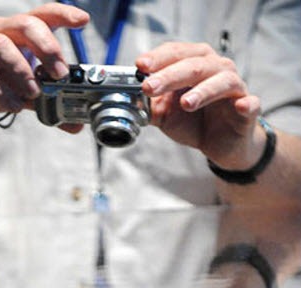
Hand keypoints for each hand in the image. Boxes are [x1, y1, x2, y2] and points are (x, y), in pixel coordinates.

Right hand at [0, 3, 88, 123]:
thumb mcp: (24, 94)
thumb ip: (49, 105)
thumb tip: (77, 125)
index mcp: (18, 32)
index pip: (43, 14)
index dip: (63, 14)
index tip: (82, 21)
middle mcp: (0, 32)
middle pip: (25, 25)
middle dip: (46, 47)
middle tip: (59, 73)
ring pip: (1, 46)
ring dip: (22, 70)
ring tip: (34, 93)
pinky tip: (13, 106)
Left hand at [136, 42, 264, 170]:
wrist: (221, 145)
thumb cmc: (194, 122)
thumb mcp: (166, 115)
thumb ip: (149, 106)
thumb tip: (127, 100)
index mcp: (195, 64)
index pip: (176, 53)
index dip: (158, 58)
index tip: (140, 66)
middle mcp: (216, 69)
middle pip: (194, 65)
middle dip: (170, 76)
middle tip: (149, 87)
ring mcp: (234, 87)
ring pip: (221, 80)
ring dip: (202, 91)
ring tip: (185, 103)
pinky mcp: (248, 108)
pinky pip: (250, 102)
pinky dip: (246, 103)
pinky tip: (240, 105)